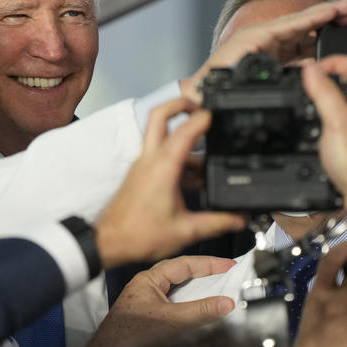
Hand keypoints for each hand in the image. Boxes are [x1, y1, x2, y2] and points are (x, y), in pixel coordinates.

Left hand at [80, 255, 235, 346]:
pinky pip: (171, 304)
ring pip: (175, 289)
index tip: (228, 265)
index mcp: (148, 280)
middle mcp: (145, 287)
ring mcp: (145, 302)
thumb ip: (201, 311)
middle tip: (225, 273)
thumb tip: (225, 303)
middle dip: (203, 273)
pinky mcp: (146, 317)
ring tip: (216, 289)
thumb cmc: (129, 337)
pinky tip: (196, 311)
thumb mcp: (172, 321)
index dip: (209, 264)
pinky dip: (187, 304)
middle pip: (179, 273)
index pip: (184, 264)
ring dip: (195, 289)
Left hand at [95, 97, 243, 265]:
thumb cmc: (137, 235)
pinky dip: (179, 157)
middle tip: (200, 107)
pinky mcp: (141, 173)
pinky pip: (161, 155)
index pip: (184, 130)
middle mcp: (150, 160)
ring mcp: (144, 164)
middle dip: (180, 104)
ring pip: (162, 136)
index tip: (217, 113)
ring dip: (184, 139)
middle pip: (160, 116)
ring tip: (209, 158)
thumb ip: (216, 223)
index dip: (202, 117)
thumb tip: (237, 218)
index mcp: (162, 167)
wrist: (109, 242)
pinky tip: (195, 178)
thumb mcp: (185, 230)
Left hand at [180, 0, 346, 102]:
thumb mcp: (244, 73)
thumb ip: (270, 67)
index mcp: (257, 35)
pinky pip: (295, 53)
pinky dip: (312, 52)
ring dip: (322, 37)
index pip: (297, 21)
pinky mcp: (270, 60)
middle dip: (326, 20)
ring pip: (301, 38)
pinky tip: (325, 55)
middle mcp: (263, 38)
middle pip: (302, 25)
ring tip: (344, 32)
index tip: (342, 7)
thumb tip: (303, 63)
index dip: (321, 14)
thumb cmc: (215, 83)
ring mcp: (267, 48)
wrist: (202, 97)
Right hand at [301, 55, 346, 234]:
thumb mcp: (335, 122)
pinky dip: (329, 112)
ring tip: (309, 99)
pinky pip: (344, 115)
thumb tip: (311, 69)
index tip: (311, 69)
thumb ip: (324, 93)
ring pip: (346, 97)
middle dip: (326, 75)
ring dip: (327, 93)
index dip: (331, 61)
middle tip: (306, 82)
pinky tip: (318, 124)